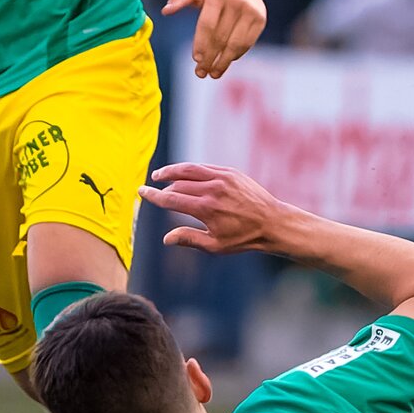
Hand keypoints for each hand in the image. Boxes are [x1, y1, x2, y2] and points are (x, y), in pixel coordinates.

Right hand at [140, 162, 287, 254]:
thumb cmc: (244, 238)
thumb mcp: (215, 246)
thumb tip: (166, 238)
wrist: (271, 222)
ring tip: (160, 174)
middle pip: (178, 184)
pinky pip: (205, 167)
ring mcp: (222, 178)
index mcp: (206, 209)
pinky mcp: (231, 172)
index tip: (142, 192)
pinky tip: (183, 173)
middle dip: (163, 186)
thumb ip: (189, 239)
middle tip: (153, 188)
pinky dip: (191, 169)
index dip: (153, 196)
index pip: (171, 199)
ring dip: (172, 171)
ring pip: (189, 169)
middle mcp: (212, 190)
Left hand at [163, 0, 266, 78]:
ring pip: (235, 44)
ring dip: (223, 62)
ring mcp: (251, 12)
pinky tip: (225, 62)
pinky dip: (235, 55)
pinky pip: (247, 44)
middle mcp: (237, 3)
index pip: (208, 25)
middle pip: (221, 38)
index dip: (201, 44)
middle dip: (210, 58)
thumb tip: (165, 11)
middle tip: (200, 72)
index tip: (195, 59)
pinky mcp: (260, 20)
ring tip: (213, 73)